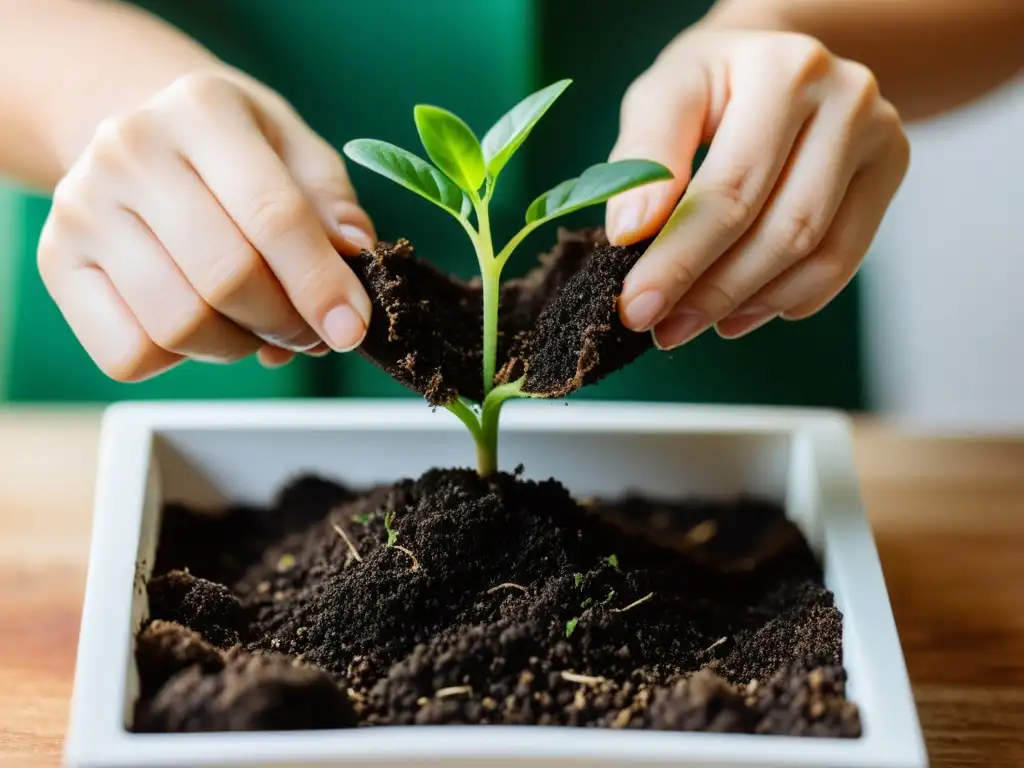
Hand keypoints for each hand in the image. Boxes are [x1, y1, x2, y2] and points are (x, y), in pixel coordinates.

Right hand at [37, 69, 375, 380]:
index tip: (351, 329)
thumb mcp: (297, 152)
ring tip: (259, 325)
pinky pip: (129, 353)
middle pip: (225, 277)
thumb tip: (355, 255)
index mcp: (202, 109)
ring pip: (179, 324)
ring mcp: (82, 207)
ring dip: (239, 346)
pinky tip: (203, 325)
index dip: (321, 284)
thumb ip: (332, 204)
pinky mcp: (58, 262)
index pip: (272, 215)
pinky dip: (181, 360)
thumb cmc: (238, 154)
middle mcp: (129, 150)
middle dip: (286, 322)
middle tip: (312, 331)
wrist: (148, 140)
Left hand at [606, 25, 909, 348]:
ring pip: (815, 252)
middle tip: (662, 330)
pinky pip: (842, 259)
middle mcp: (845, 97)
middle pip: (781, 228)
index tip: (636, 305)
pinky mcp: (891, 169)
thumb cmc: (710, 86)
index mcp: (782, 70)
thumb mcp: (663, 98)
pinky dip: (785, 298)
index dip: (680, 258)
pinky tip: (740, 311)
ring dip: (747, 304)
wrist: (774, 61)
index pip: (730, 189)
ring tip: (691, 324)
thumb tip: (630, 232)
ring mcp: (880, 134)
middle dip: (712, 292)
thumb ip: (641, 160)